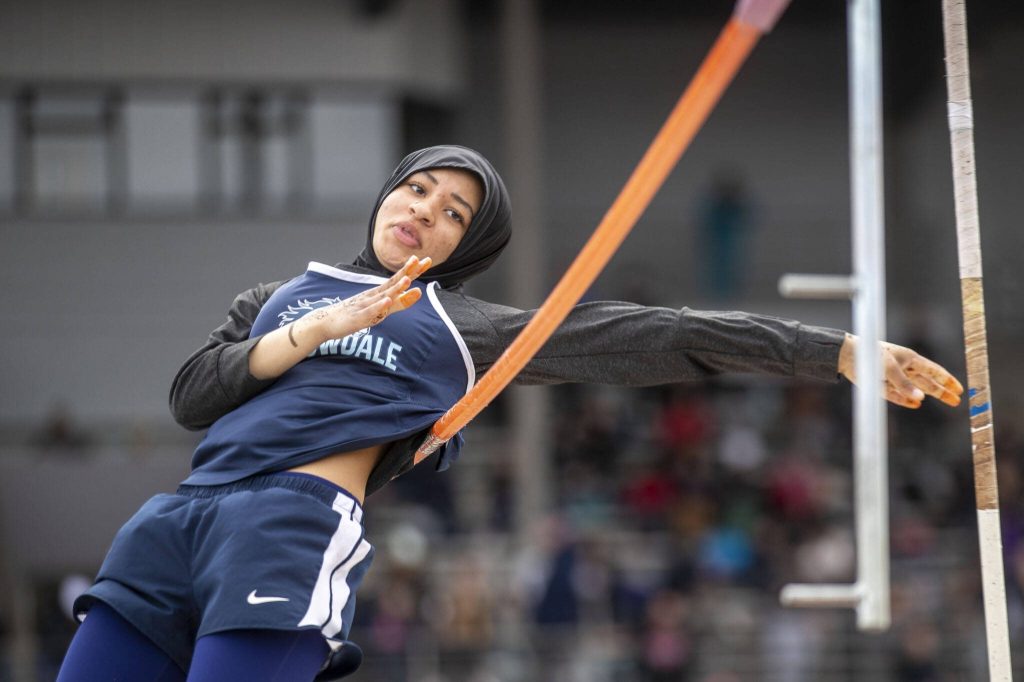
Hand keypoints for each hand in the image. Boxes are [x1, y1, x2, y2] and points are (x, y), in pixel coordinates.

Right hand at [308, 255, 431, 341]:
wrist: (326, 322)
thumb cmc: (355, 314)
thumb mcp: (381, 308)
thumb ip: (399, 302)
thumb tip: (416, 292)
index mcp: (379, 293)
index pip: (399, 279)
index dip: (413, 270)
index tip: (427, 260)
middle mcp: (373, 296)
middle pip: (393, 283)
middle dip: (408, 273)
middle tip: (421, 261)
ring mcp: (365, 305)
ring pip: (382, 296)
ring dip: (395, 288)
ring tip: (407, 281)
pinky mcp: (357, 318)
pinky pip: (369, 312)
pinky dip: (378, 307)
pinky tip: (387, 302)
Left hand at [838, 333, 963, 408]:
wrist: (847, 355)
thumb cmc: (870, 355)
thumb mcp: (889, 368)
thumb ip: (904, 384)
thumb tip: (920, 400)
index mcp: (910, 359)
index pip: (934, 371)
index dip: (947, 380)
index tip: (959, 388)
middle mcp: (904, 368)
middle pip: (928, 382)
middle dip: (943, 391)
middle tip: (957, 401)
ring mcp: (893, 377)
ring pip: (916, 388)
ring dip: (929, 395)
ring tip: (945, 401)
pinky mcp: (882, 385)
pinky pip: (897, 395)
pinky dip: (906, 400)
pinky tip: (916, 404)